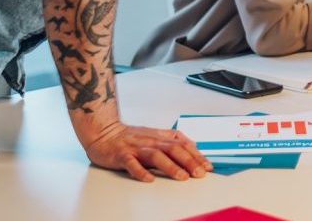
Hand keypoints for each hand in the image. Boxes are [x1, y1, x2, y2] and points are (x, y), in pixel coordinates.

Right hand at [81, 121, 211, 181]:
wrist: (103, 132)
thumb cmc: (130, 137)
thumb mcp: (154, 136)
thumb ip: (172, 141)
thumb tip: (193, 148)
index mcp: (159, 136)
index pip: (182, 144)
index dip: (196, 155)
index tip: (207, 166)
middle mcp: (150, 141)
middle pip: (173, 149)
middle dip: (189, 161)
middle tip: (200, 173)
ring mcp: (136, 148)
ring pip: (156, 156)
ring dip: (171, 167)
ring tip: (182, 177)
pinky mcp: (122, 155)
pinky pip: (132, 164)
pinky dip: (141, 171)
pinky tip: (149, 179)